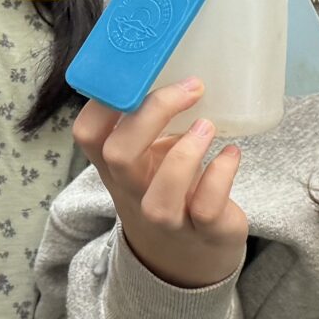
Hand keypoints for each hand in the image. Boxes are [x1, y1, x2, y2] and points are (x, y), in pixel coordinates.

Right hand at [72, 79, 245, 290]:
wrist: (188, 259)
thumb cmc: (169, 190)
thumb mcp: (148, 159)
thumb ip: (152, 124)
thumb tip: (174, 58)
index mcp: (116, 167)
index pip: (87, 134)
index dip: (104, 101)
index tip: (139, 74)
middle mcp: (134, 192)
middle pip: (118, 155)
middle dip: (150, 114)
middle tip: (190, 89)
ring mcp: (168, 217)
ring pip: (161, 194)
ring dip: (186, 152)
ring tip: (208, 127)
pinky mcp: (206, 231)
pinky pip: (208, 206)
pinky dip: (222, 174)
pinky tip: (231, 154)